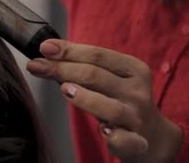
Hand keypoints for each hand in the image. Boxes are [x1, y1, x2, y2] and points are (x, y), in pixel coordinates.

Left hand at [26, 39, 182, 162]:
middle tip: (37, 66)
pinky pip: (124, 139)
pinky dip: (114, 136)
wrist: (151, 134)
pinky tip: (102, 131)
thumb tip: (46, 52)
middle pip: (97, 76)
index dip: (69, 50)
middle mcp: (137, 91)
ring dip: (85, 97)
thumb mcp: (108, 77)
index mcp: (133, 69)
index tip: (44, 47)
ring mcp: (136, 117)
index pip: (98, 55)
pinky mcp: (136, 142)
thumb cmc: (119, 98)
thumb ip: (82, 65)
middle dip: (63, 69)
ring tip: (64, 90)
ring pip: (110, 107)